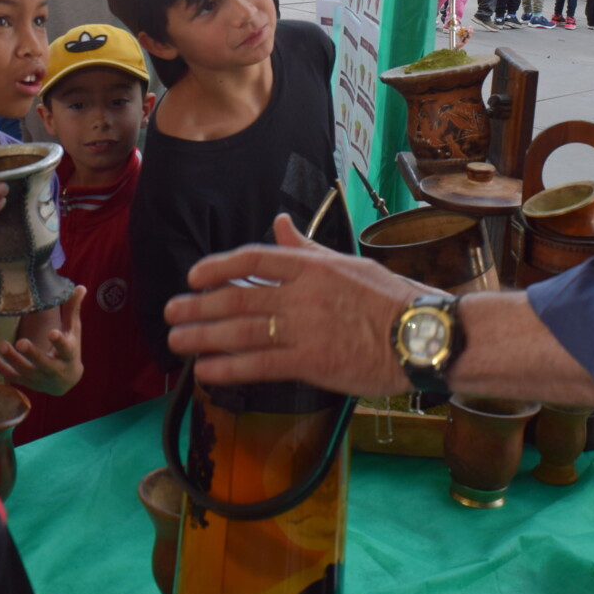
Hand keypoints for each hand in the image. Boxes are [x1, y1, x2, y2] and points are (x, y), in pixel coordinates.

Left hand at [0, 287, 85, 394]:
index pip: (66, 349)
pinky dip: (0, 368)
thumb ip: (73, 310)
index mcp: (69, 355)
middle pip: (43, 363)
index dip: (59, 342)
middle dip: (32, 354)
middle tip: (20, 342)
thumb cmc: (69, 351)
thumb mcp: (73, 332)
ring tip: (1, 345)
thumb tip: (80, 287)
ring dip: (12, 359)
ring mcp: (40, 378)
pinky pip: (13, 377)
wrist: (66, 382)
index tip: (52, 333)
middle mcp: (55, 369)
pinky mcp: (27, 383)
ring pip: (26, 371)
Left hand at [164, 215, 419, 396]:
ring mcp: (305, 329)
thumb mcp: (348, 262)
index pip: (253, 259)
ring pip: (240, 332)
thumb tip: (280, 222)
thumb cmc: (391, 299)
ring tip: (176, 339)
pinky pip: (259, 365)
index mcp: (312, 266)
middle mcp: (302, 294)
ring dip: (202, 336)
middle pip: (237, 298)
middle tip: (171, 311)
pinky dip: (228, 368)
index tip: (194, 276)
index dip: (218, 267)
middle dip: (198, 305)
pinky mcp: (311, 364)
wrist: (422, 335)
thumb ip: (307, 248)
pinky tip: (204, 371)